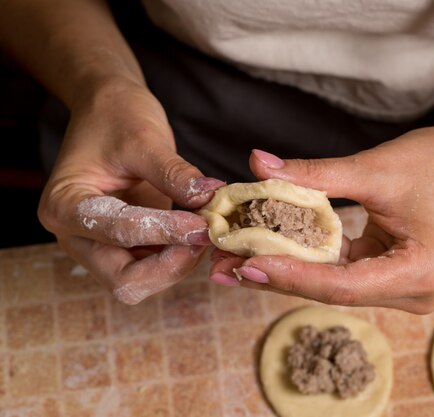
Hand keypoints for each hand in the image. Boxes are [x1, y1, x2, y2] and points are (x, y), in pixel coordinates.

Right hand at [38, 80, 223, 303]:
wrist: (108, 109)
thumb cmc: (116, 117)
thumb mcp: (145, 139)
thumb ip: (175, 173)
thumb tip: (210, 198)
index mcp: (65, 206)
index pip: (118, 232)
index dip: (165, 232)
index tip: (201, 225)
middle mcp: (76, 235)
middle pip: (123, 280)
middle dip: (168, 265)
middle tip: (204, 235)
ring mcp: (99, 245)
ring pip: (141, 282)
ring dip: (177, 264)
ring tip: (204, 231)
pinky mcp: (123, 246)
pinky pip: (152, 269)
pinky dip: (178, 258)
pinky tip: (197, 233)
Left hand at [209, 121, 433, 313]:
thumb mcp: (373, 168)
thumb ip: (315, 174)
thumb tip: (258, 165)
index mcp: (419, 272)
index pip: (342, 284)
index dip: (291, 275)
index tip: (247, 263)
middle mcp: (412, 292)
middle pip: (331, 290)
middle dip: (277, 276)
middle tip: (224, 266)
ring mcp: (400, 288)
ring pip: (330, 285)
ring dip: (285, 269)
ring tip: (234, 260)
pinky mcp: (387, 276)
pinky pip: (339, 273)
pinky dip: (305, 261)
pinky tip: (268, 251)